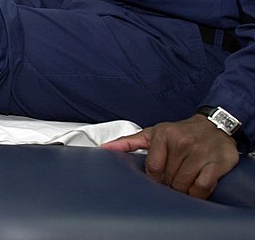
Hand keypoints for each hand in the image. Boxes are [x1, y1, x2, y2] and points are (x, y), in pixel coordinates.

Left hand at [102, 114, 239, 198]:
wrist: (214, 125)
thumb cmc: (180, 133)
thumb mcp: (153, 134)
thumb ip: (128, 142)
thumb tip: (104, 149)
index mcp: (163, 135)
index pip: (152, 168)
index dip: (153, 179)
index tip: (156, 181)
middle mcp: (182, 142)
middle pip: (168, 178)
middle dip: (167, 185)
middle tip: (170, 183)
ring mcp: (200, 153)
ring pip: (184, 185)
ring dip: (181, 191)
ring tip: (181, 186)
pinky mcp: (216, 163)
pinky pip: (202, 187)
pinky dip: (196, 194)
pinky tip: (194, 190)